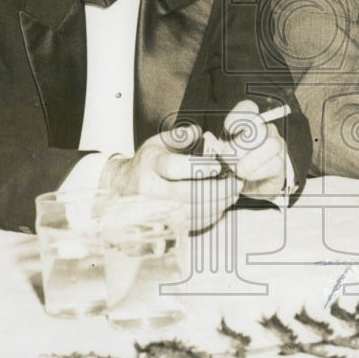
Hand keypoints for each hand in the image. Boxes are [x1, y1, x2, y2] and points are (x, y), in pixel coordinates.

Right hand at [99, 129, 241, 231]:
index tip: (219, 167)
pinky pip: (190, 224)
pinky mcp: (162, 223)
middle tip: (235, 184)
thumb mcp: (159, 142)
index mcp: (151, 164)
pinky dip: (209, 216)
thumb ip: (180, 136)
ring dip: (217, 205)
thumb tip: (198, 133)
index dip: (199, 168)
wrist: (123, 186)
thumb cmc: (148, 163)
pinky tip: (220, 206)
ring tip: (232, 194)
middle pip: (186, 194)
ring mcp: (155, 210)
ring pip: (191, 213)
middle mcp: (151, 189)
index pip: (174, 167)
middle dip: (217, 190)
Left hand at [217, 100, 288, 202]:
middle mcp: (266, 130)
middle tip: (227, 158)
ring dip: (249, 161)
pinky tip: (248, 176)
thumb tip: (218, 147)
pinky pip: (274, 164)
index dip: (239, 116)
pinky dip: (257, 172)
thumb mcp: (223, 153)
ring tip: (237, 171)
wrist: (247, 186)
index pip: (248, 108)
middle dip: (240, 145)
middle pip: (259, 129)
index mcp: (249, 123)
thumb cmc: (234, 164)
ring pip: (270, 145)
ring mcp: (277, 146)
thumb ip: (219, 146)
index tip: (229, 128)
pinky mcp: (281, 164)